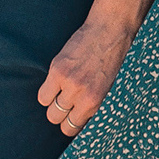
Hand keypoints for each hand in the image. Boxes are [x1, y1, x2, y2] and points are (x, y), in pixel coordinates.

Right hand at [38, 1, 142, 135]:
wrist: (111, 30)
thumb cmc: (116, 58)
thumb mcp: (113, 87)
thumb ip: (98, 104)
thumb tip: (84, 119)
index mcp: (100, 102)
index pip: (74, 128)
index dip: (71, 126)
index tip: (72, 121)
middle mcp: (84, 96)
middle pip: (59, 121)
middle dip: (61, 117)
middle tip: (65, 108)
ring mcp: (69, 84)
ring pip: (50, 110)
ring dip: (53, 106)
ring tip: (61, 96)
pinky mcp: (58, 70)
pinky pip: (43, 96)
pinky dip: (46, 94)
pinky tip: (54, 86)